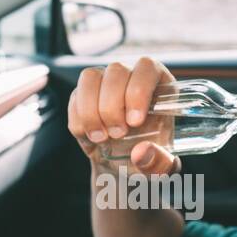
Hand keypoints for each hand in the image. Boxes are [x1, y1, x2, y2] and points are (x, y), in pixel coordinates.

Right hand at [67, 56, 180, 173]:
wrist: (124, 166)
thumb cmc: (150, 158)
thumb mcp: (162, 168)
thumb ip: (159, 163)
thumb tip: (141, 153)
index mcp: (159, 84)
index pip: (147, 67)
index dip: (138, 90)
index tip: (135, 121)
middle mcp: (131, 77)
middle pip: (116, 71)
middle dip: (112, 106)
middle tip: (118, 134)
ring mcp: (105, 83)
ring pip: (90, 78)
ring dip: (92, 111)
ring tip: (102, 138)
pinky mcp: (83, 95)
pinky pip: (74, 98)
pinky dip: (80, 122)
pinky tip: (91, 138)